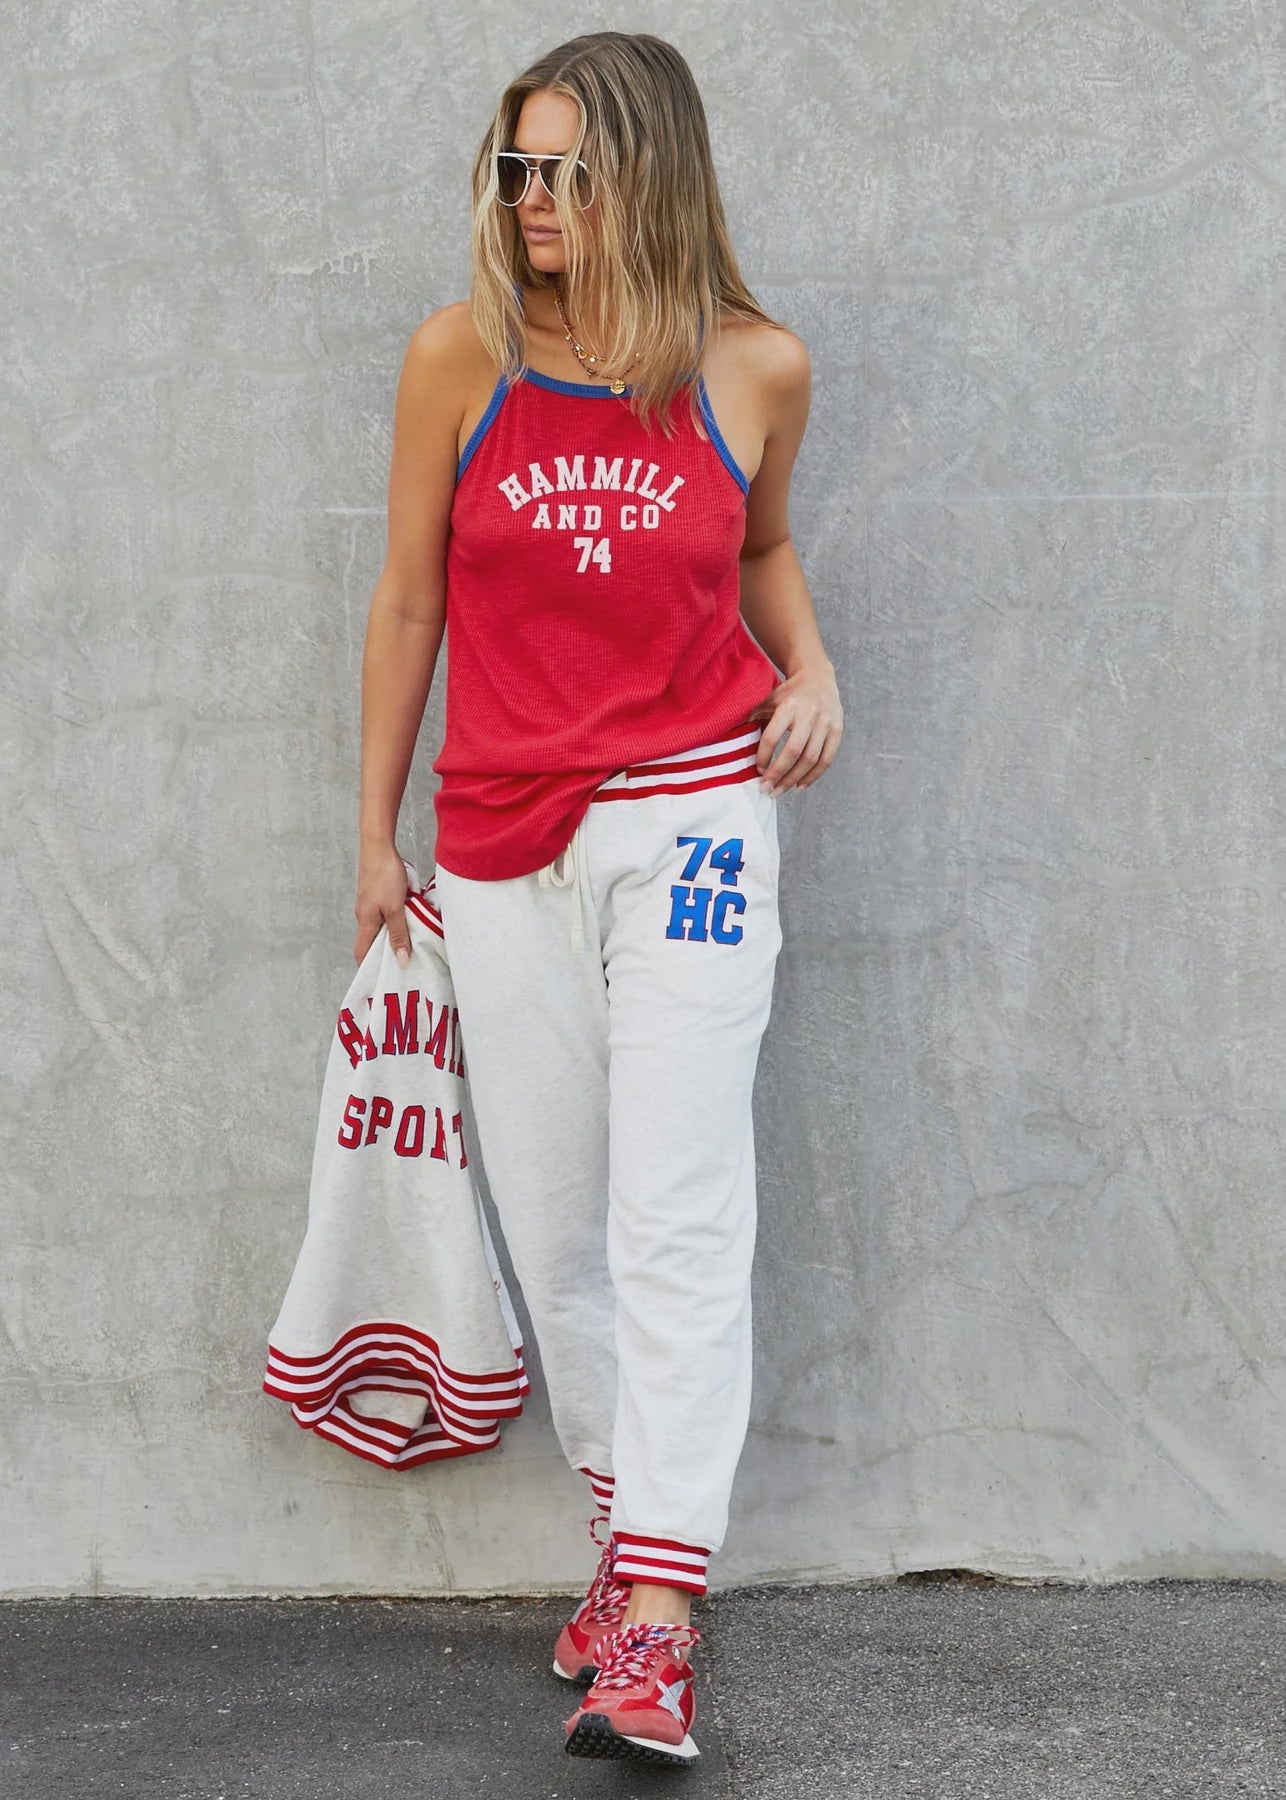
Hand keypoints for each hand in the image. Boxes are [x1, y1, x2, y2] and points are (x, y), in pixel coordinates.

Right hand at [354, 841, 412, 965]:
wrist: (379, 846)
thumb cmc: (385, 875)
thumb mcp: (396, 908)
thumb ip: (399, 935)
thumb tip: (401, 961)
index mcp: (365, 922)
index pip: (361, 952)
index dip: (368, 968)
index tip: (379, 980)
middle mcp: (364, 915)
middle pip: (370, 941)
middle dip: (383, 955)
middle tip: (400, 965)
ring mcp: (369, 904)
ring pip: (378, 927)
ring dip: (390, 936)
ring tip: (407, 945)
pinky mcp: (375, 894)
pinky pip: (383, 914)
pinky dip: (393, 921)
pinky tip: (406, 920)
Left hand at [746, 661, 842, 793]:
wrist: (818, 677)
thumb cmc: (788, 693)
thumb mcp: (767, 699)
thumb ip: (751, 717)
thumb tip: (730, 738)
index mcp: (789, 706)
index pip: (772, 736)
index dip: (764, 756)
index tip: (757, 770)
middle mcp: (809, 714)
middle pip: (793, 751)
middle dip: (778, 774)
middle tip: (766, 789)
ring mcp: (826, 723)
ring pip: (811, 759)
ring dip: (794, 779)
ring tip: (780, 791)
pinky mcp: (837, 731)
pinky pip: (827, 759)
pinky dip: (813, 776)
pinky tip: (799, 786)